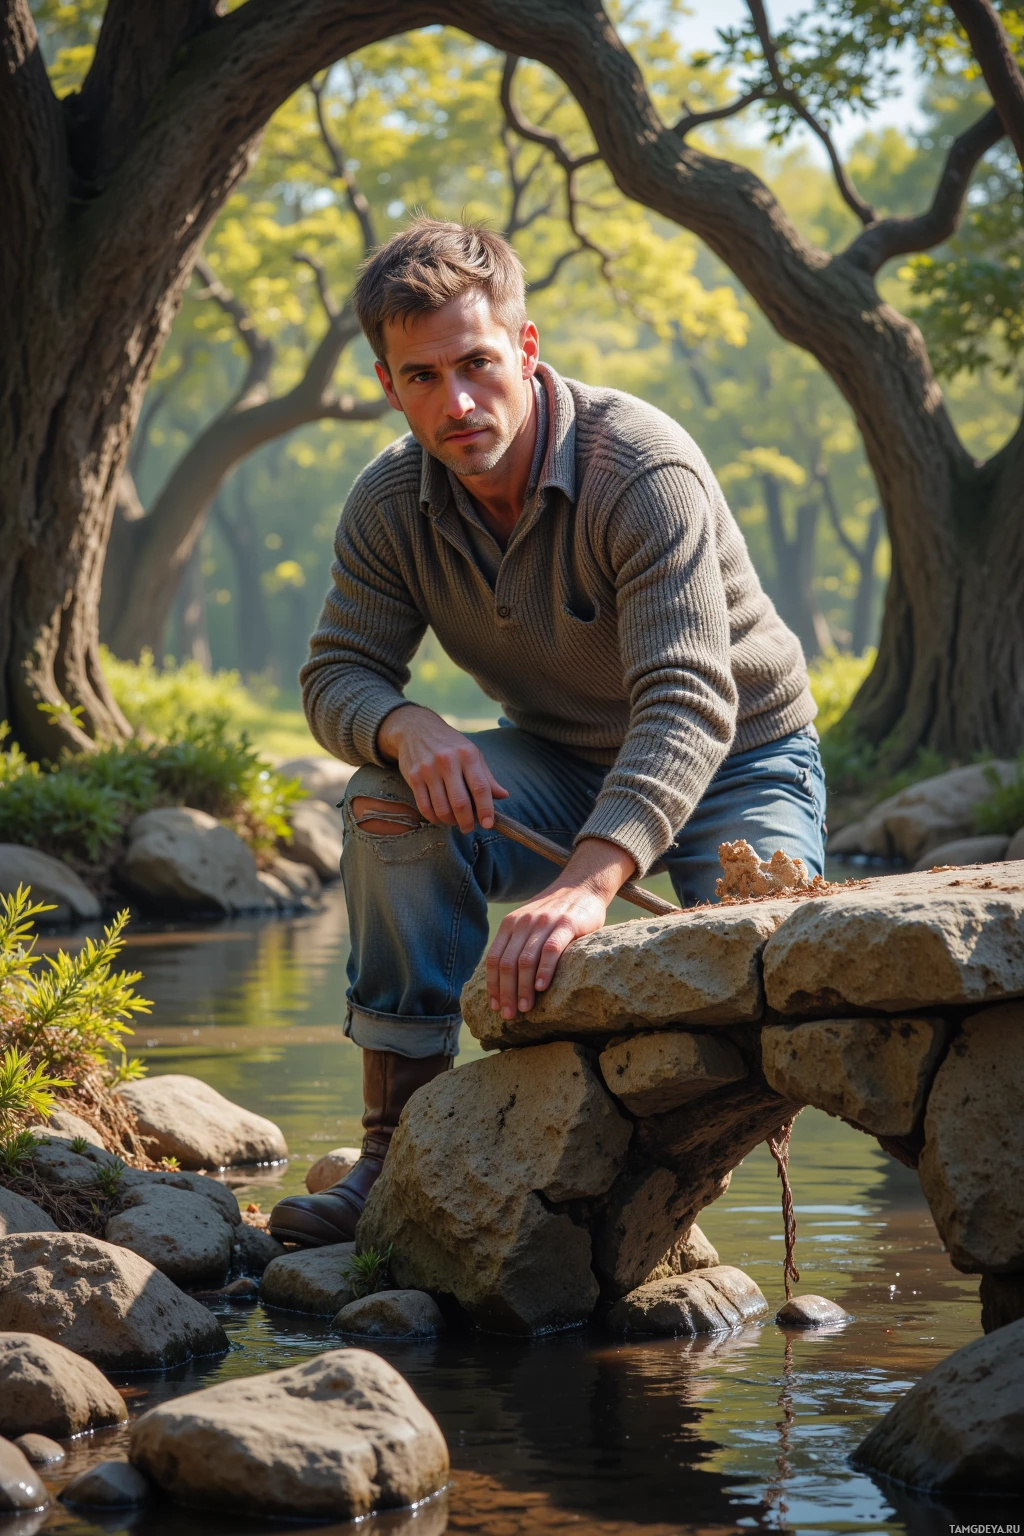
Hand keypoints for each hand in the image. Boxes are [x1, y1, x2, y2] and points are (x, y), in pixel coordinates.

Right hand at [377, 704, 507, 833]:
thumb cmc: (450, 744)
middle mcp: (448, 761)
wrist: (416, 729)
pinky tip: (440, 818)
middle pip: (460, 802)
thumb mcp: (472, 753)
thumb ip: (487, 777)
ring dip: (450, 822)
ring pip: (441, 808)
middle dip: (467, 821)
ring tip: (455, 822)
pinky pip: (424, 806)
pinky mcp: (414, 777)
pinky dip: (434, 818)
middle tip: (469, 828)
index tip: (488, 824)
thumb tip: (503, 795)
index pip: (480, 788)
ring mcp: (429, 769)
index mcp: (468, 755)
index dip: (486, 809)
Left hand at [486, 838, 636, 1017]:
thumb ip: (517, 943)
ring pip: (526, 960)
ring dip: (523, 988)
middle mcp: (524, 922)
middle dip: (506, 992)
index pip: (494, 959)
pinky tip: (542, 988)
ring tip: (525, 1008)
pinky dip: (544, 970)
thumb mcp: (529, 923)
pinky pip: (551, 950)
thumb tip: (503, 980)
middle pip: (507, 963)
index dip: (493, 985)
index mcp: (511, 924)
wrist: (582, 886)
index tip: (494, 1006)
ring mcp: (544, 922)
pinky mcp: (566, 924)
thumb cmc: (555, 912)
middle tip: (509, 1016)